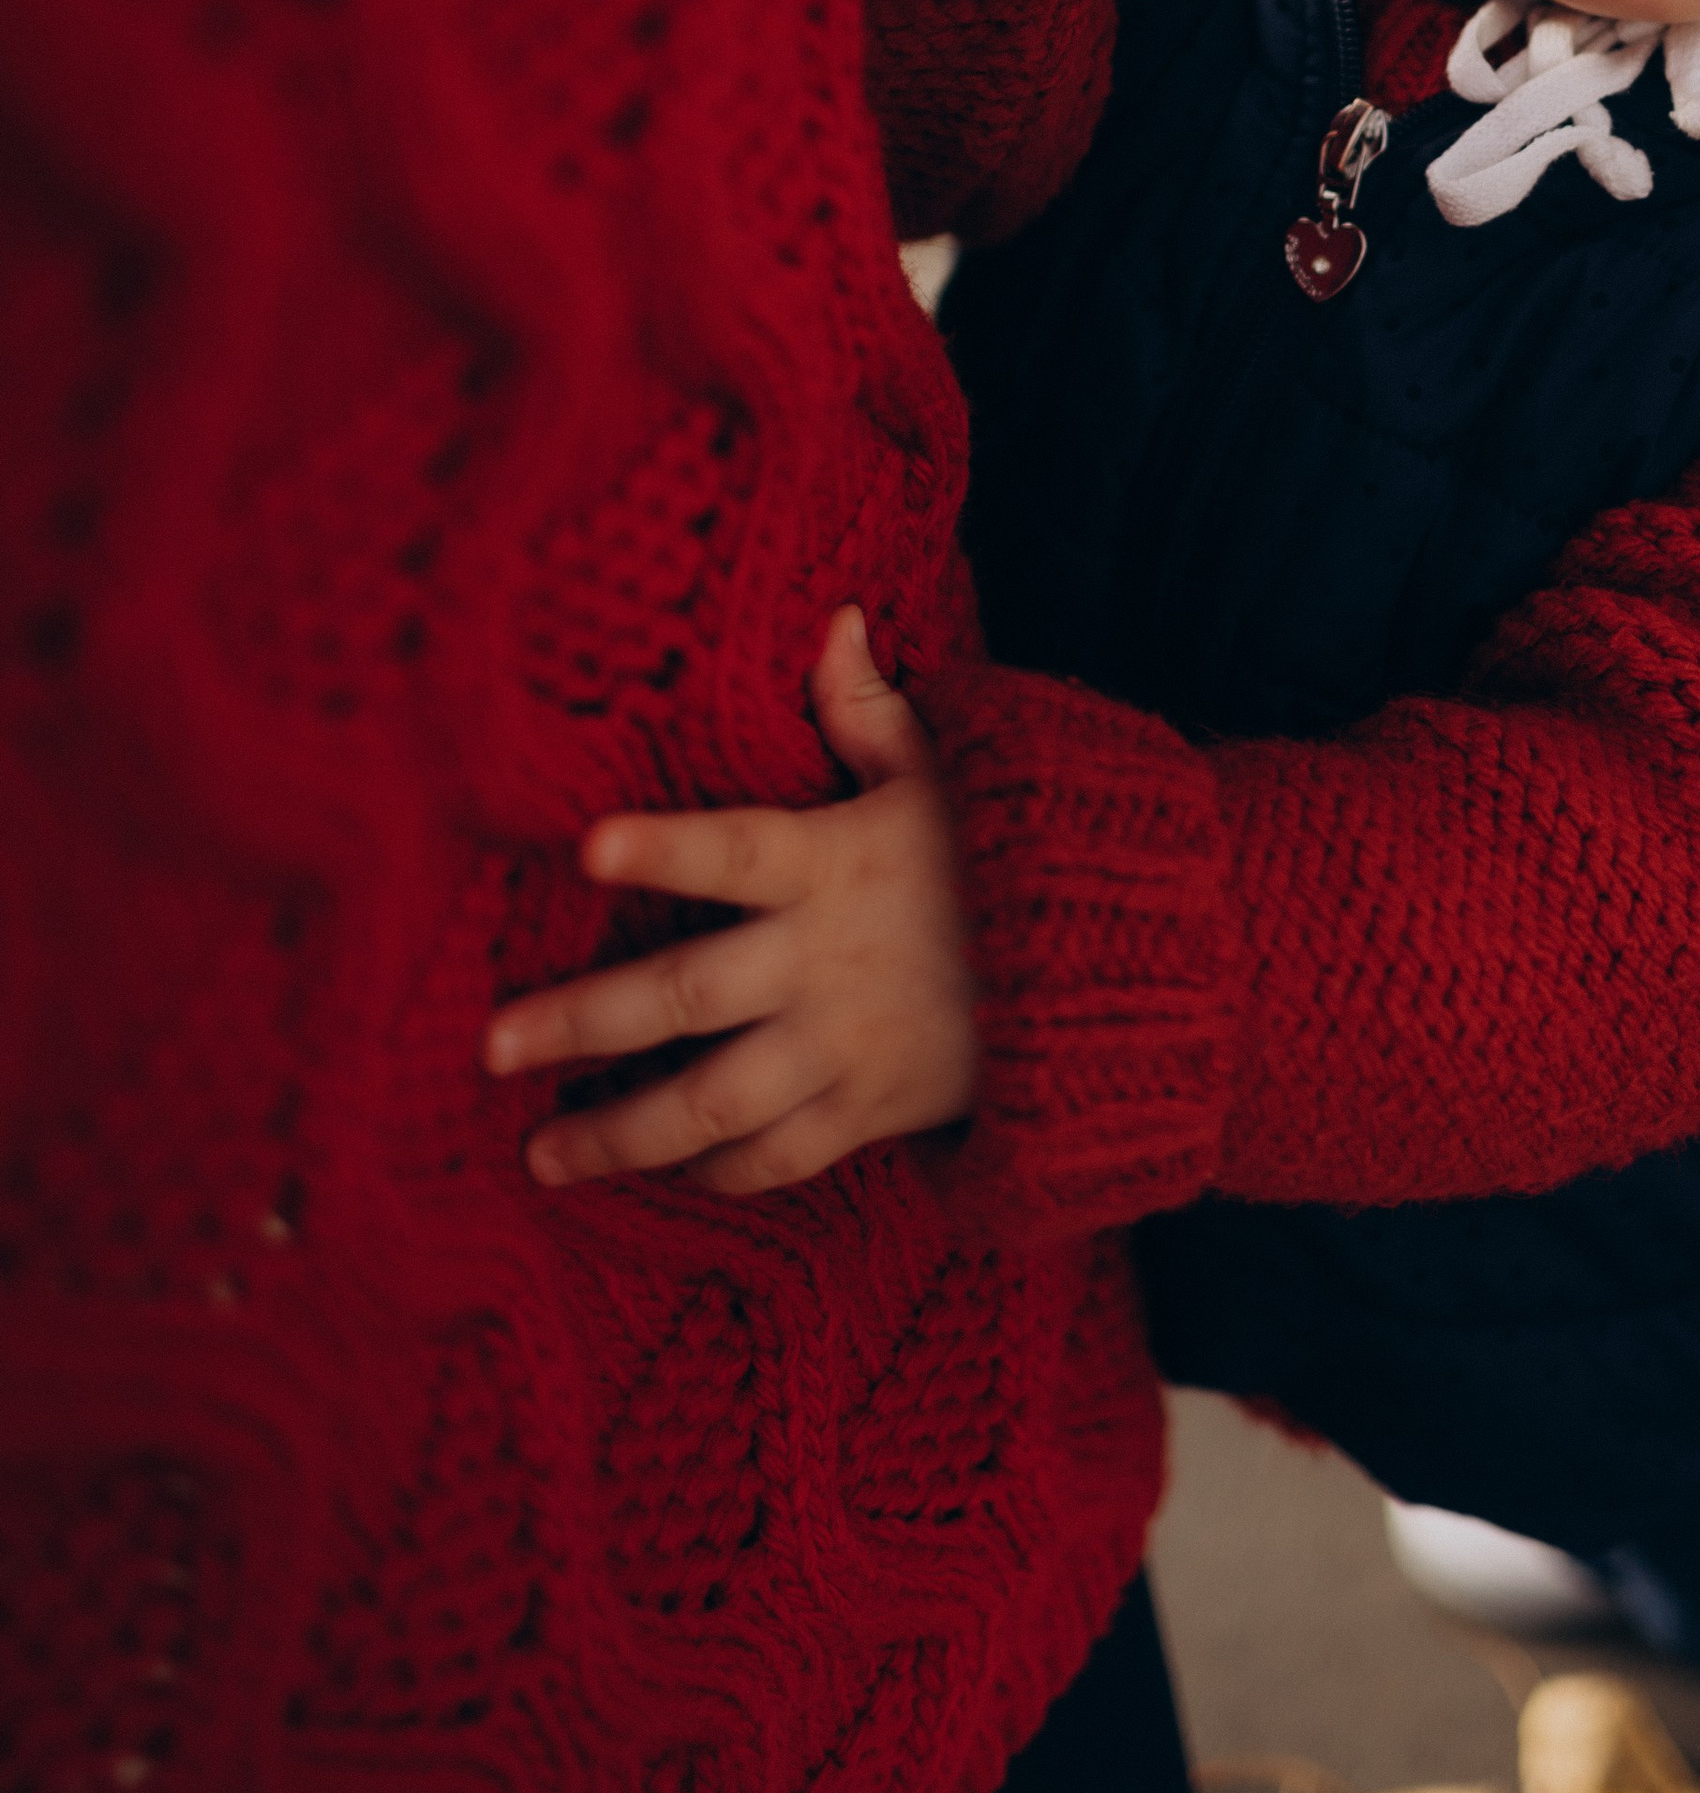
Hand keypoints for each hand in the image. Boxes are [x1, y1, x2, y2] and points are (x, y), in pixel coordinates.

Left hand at [481, 612, 976, 1194]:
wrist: (1115, 969)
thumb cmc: (1010, 854)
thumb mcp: (949, 772)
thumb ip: (871, 710)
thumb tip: (835, 618)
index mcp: (835, 865)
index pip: (738, 852)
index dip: (667, 851)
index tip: (588, 848)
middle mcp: (824, 965)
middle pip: (685, 997)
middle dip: (581, 1024)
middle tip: (491, 1045)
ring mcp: (845, 1049)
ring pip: (713, 1105)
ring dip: (620, 1136)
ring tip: (539, 1155)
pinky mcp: (872, 1111)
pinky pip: (781, 1157)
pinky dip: (722, 1171)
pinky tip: (669, 1174)